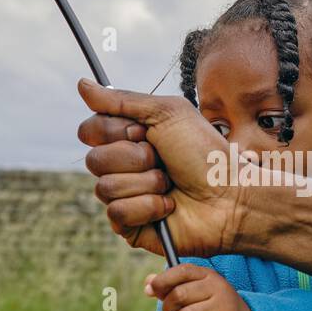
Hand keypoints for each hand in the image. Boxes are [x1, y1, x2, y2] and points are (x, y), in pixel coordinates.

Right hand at [77, 79, 245, 257]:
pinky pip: (117, 213)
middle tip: (162, 160)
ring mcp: (125, 197)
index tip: (145, 133)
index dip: (115, 132)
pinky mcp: (130, 227)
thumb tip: (81, 84)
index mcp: (128, 139)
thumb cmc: (205, 153)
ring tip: (170, 184)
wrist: (230, 195)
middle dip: (134, 158)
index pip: (89, 131)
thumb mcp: (167, 113)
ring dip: (146, 183)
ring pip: (105, 188)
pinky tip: (169, 207)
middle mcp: (123, 167)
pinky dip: (147, 207)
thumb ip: (122, 100)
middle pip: (93, 160)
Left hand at [145, 263, 261, 310]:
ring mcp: (225, 307)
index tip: (153, 290)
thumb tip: (148, 285)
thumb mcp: (195, 292)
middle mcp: (219, 288)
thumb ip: (170, 287)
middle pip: (179, 295)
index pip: (181, 271)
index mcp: (209, 275)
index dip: (163, 280)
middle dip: (168, 309)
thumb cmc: (213, 308)